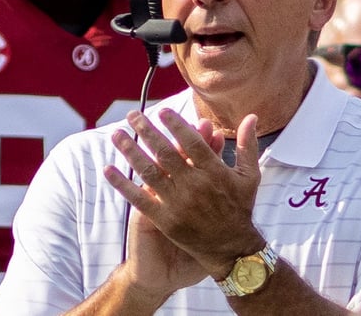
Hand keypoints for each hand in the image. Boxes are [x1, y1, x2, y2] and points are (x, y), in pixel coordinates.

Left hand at [104, 108, 263, 279]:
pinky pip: (140, 199)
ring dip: (131, 152)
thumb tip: (251, 116)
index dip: (176, 126)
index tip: (162, 111)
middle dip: (148, 131)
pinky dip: (123, 185)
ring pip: (150, 172)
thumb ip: (247, 145)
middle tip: (134, 115)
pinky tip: (108, 170)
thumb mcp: (250, 176)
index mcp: (214, 172)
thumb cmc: (241, 208)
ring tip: (117, 135)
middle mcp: (194, 186)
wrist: (232, 249)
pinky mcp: (165, 220)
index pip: (192, 143)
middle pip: (166, 153)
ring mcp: (178, 203)